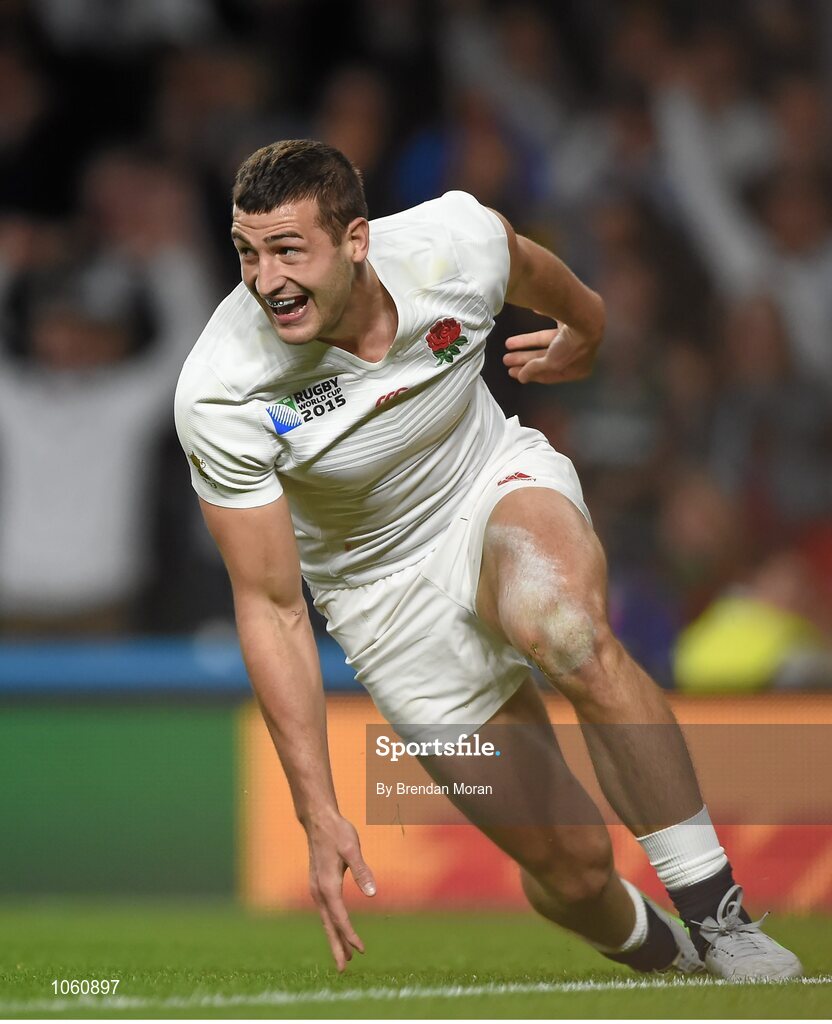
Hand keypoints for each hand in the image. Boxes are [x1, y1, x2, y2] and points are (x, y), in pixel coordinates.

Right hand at [306, 812, 375, 971]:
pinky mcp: (317, 885)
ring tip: (344, 957)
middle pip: (329, 925)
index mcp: (327, 886)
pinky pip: (325, 911)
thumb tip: (372, 893)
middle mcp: (318, 891)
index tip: (361, 950)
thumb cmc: (337, 832)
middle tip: (343, 970)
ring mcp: (316, 889)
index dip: (350, 935)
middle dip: (337, 947)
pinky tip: (337, 930)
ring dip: (334, 938)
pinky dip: (331, 925)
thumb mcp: (352, 848)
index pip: (340, 917)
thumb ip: (362, 871)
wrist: (318, 820)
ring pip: (326, 920)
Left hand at [503, 324, 600, 384]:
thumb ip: (536, 369)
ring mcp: (574, 335)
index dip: (531, 375)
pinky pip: (553, 320)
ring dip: (526, 342)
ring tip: (508, 344)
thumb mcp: (552, 363)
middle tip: (506, 359)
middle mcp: (577, 353)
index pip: (549, 375)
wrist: (587, 318)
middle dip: (524, 359)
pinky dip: (544, 316)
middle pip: (546, 358)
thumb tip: (522, 378)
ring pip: (546, 341)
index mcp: (577, 369)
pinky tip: (531, 315)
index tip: (513, 373)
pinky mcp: (571, 319)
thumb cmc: (571, 347)